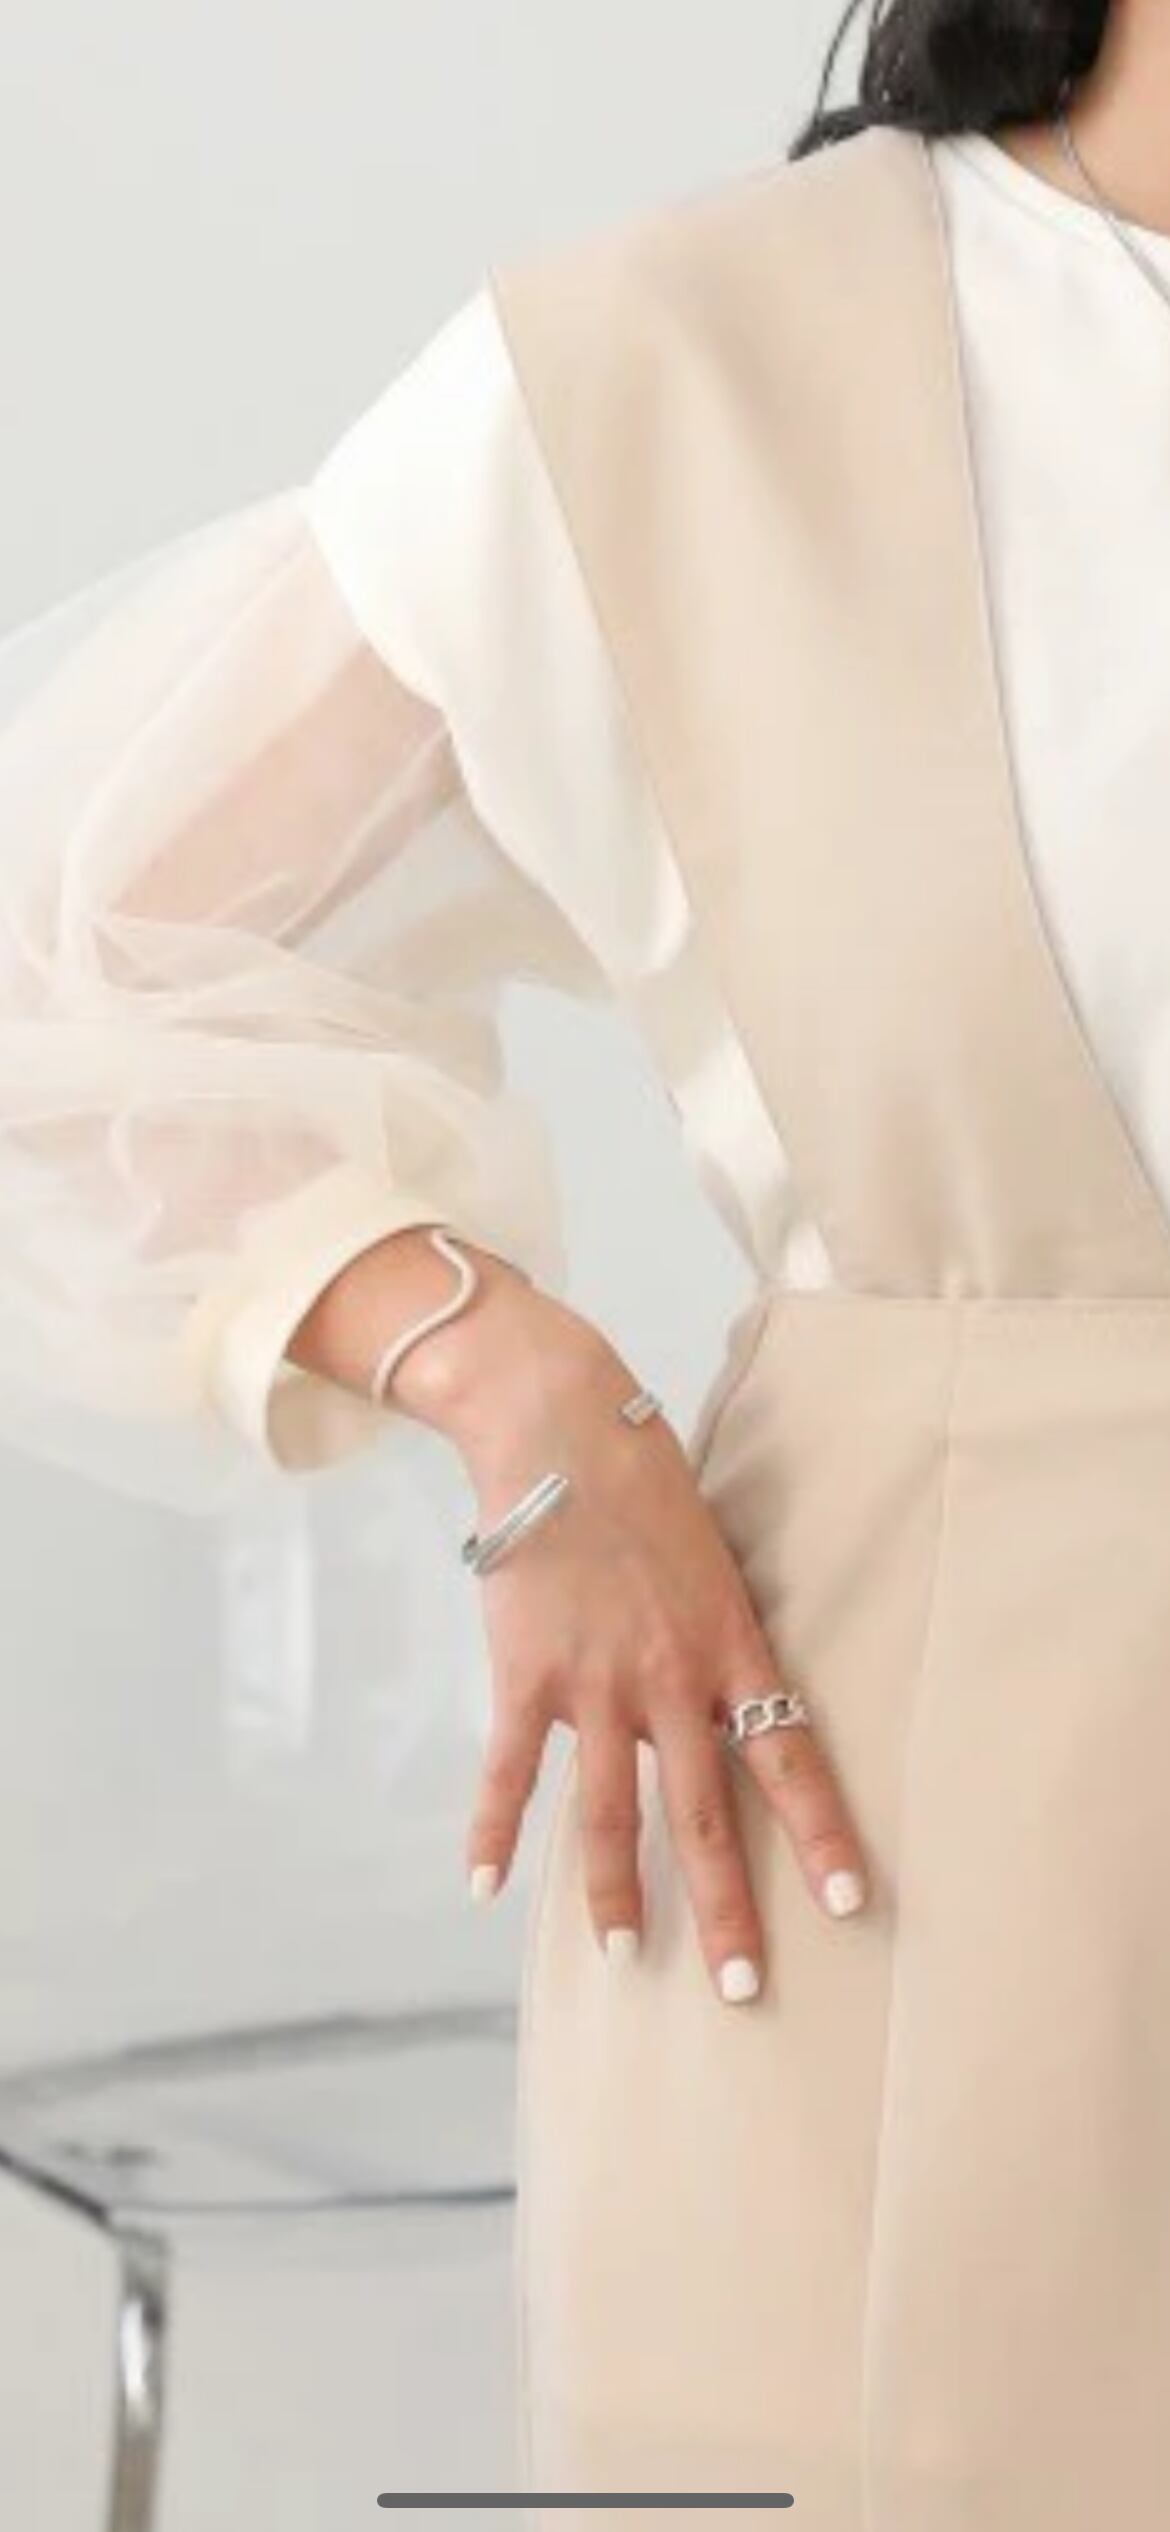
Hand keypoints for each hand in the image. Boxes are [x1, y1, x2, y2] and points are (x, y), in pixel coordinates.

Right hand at [413, 1280, 869, 2004]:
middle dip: (727, 1908)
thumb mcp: (713, 1563)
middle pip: (704, 1815)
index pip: (790, 1760)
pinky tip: (481, 1887)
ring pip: (609, 1814)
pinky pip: (508, 1773)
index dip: (821, 1835)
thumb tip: (732, 1706)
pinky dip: (490, 1832)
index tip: (853, 1902)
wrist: (559, 1428)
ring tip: (629, 1956)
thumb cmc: (645, 1485)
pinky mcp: (524, 1675)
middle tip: (748, 1988)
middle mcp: (669, 1679)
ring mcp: (594, 1684)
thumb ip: (719, 1642)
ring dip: (618, 1893)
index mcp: (730, 1648)